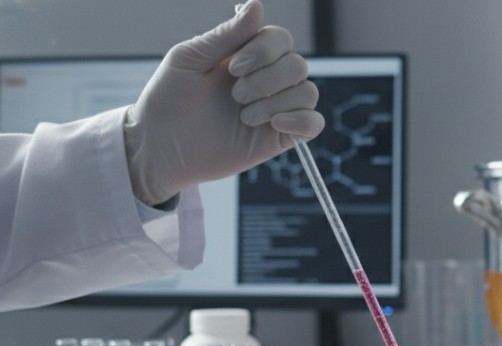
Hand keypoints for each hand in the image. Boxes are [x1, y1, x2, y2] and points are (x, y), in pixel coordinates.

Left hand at [124, 0, 323, 205]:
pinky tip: (273, 124)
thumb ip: (226, 35)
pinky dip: (300, 120)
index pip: (280, 39)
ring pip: (308, 92)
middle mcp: (266, 79)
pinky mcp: (281, 137)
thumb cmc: (168, 99)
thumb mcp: (190, 59)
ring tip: (244, 116)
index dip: (265, 50)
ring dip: (276, 102)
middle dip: (267, 80)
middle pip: (297, 65)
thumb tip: (258, 4)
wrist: (160, 148)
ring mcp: (276, 108)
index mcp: (246, 55)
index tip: (233, 69)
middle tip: (234, 97)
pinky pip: (314, 123)